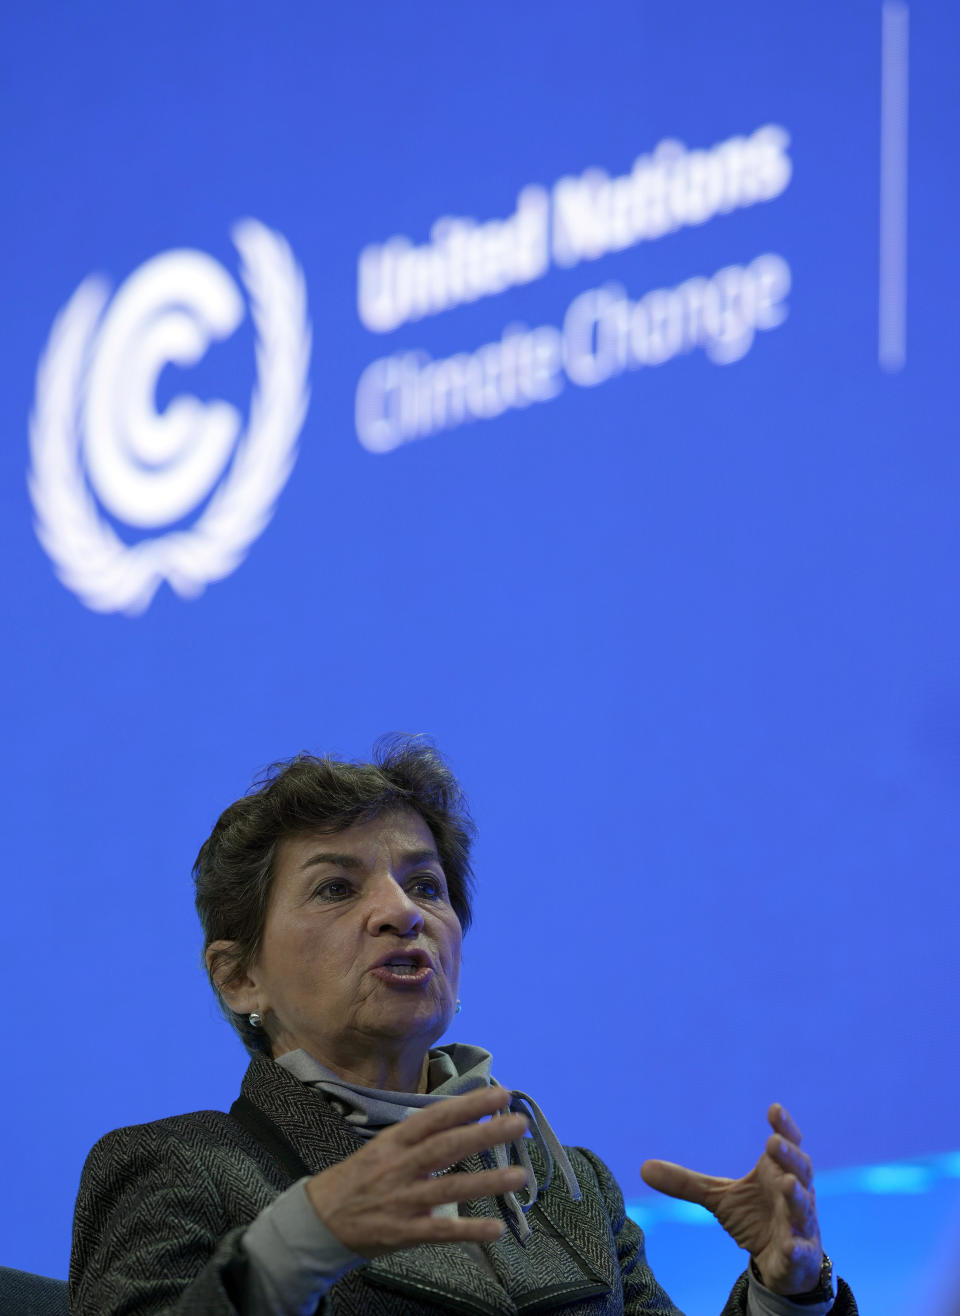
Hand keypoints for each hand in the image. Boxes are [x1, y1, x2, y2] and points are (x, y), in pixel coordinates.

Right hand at [305, 1085, 528, 1256]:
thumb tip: (461, 1121)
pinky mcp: (402, 1232)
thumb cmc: (358, 1178)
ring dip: (487, 1182)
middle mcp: (400, 1167)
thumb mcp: (383, 1148)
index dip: (467, 1104)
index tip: (499, 1093)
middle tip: (519, 1124)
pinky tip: (496, 1229)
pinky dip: (468, 1231)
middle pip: (446, 1147)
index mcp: (395, 1141)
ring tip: (520, 1176)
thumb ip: (419, 1138)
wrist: (319, 1218)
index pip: (436, 1117)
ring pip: (449, 1189)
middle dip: (485, 1134)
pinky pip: (440, 1233)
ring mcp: (401, 1200)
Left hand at [640, 1104, 822, 1296]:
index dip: (783, 1126)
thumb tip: (643, 1168)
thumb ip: (687, 1182)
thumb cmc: (755, 1217)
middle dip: (788, 1155)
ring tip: (789, 1183)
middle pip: (798, 1169)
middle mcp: (793, 1193)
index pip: (785, 1144)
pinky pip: (800, 1251)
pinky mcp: (798, 1255)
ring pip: (802, 1207)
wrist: (782, 1261)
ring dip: (797, 1196)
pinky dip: (797, 1248)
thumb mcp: (718, 1197)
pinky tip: (791, 1246)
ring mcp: (799, 1224)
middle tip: (773, 1141)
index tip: (774, 1109)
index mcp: (775, 1172)